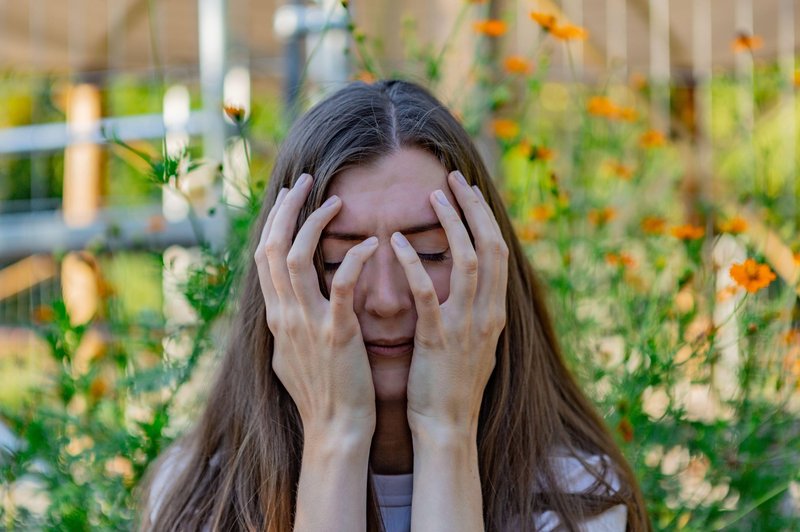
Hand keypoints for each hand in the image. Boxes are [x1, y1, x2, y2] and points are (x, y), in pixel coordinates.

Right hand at [254, 173, 379, 437]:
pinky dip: (352, 260)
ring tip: (335, 200)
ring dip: (313, 223)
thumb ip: (288, 324)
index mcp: (277, 317)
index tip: (290, 198)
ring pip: (295, 259)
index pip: (265, 257)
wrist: (336, 431)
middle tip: (303, 181)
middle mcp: (284, 315)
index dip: (275, 223)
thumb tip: (283, 305)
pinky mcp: (335, 334)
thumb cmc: (324, 394)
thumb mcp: (293, 355)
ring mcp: (306, 324)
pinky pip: (339, 286)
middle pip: (271, 248)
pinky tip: (370, 243)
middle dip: (284, 210)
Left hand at [390, 170, 508, 438]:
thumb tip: (463, 279)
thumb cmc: (452, 383)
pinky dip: (415, 264)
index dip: (484, 217)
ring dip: (452, 224)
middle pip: (491, 246)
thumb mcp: (472, 340)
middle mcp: (488, 313)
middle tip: (455, 178)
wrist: (447, 427)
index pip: (498, 251)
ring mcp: (466, 325)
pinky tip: (397, 243)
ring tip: (433, 196)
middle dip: (475, 208)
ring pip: (468, 261)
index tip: (467, 190)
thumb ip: (472, 307)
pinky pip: (429, 294)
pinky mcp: (439, 339)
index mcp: (495, 311)